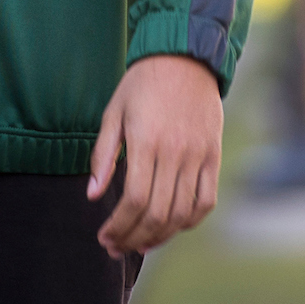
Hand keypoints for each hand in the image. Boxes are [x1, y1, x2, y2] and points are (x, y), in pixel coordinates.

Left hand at [86, 54, 222, 256]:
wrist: (185, 56)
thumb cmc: (142, 83)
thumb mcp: (113, 113)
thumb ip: (103, 156)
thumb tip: (92, 196)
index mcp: (147, 141)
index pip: (135, 200)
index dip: (119, 226)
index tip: (104, 236)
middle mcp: (176, 151)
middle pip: (158, 213)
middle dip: (134, 238)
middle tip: (117, 247)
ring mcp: (198, 155)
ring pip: (183, 213)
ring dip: (160, 236)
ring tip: (140, 244)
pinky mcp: (213, 155)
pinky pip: (206, 200)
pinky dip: (190, 221)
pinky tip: (171, 227)